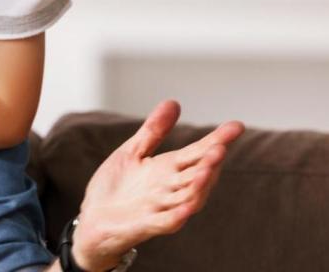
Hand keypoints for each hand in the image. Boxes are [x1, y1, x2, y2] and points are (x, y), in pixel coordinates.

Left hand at [71, 101, 244, 270]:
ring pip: (188, 198)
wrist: (92, 221)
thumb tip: (174, 102)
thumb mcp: (133, 152)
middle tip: (221, 148)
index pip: (197, 153)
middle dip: (210, 163)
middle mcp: (170, 188)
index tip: (236, 126)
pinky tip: (187, 209)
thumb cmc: (115, 189)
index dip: (216, 140)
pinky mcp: (147, 225)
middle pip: (197, 175)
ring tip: (208, 169)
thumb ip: (154, 131)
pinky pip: (167, 222)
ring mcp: (161, 208)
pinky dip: (178, 215)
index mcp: (168, 169)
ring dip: (199, 186)